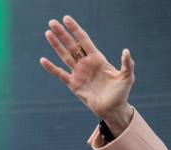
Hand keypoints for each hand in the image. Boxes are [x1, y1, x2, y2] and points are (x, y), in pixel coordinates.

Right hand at [39, 15, 134, 133]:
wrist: (113, 110)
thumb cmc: (121, 93)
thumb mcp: (127, 78)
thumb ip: (127, 64)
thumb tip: (126, 51)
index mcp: (98, 59)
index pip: (84, 41)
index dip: (75, 30)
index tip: (66, 19)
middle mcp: (86, 64)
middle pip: (72, 45)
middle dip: (62, 34)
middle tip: (52, 22)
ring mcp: (79, 73)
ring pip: (65, 56)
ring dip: (56, 45)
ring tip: (48, 33)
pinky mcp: (74, 84)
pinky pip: (60, 74)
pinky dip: (51, 68)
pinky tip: (43, 60)